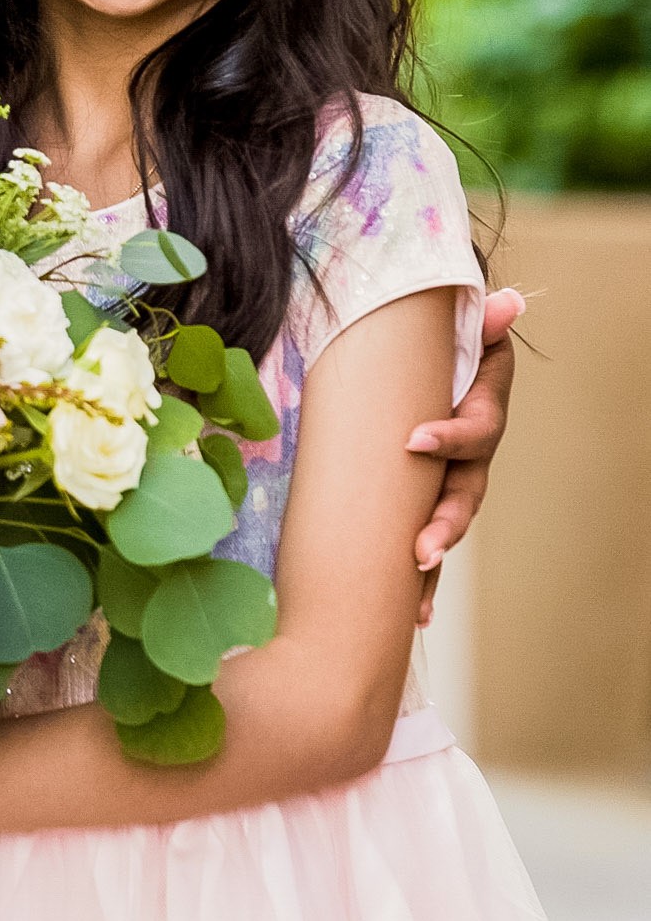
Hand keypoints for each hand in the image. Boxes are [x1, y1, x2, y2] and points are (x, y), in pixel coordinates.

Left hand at [406, 287, 523, 621]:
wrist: (425, 350)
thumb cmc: (438, 336)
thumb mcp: (459, 323)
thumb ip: (480, 319)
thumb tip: (508, 303)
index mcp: (482, 407)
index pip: (475, 429)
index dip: (450, 436)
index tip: (414, 439)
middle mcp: (473, 452)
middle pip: (467, 493)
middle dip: (445, 524)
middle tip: (422, 551)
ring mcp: (453, 477)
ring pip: (450, 525)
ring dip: (434, 562)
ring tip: (416, 595)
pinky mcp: (427, 494)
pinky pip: (427, 536)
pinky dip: (422, 579)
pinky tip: (412, 616)